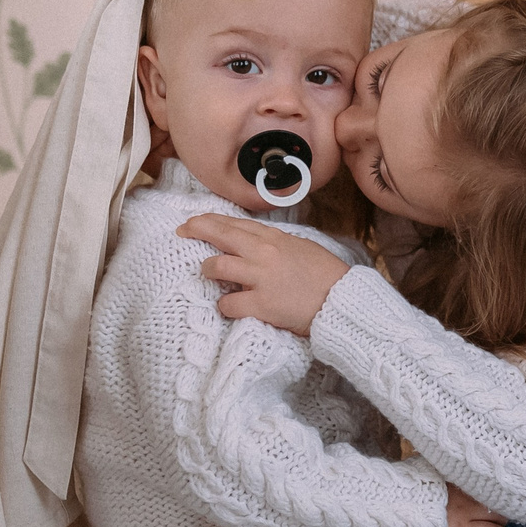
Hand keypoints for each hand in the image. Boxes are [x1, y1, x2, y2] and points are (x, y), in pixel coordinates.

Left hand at [178, 213, 352, 335]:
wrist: (342, 301)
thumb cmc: (326, 276)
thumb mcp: (302, 248)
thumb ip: (275, 245)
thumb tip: (254, 245)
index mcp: (275, 239)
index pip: (236, 224)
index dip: (211, 220)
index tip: (195, 221)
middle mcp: (264, 253)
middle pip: (221, 235)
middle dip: (197, 230)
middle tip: (183, 231)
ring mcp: (261, 278)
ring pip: (217, 266)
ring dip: (208, 270)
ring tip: (209, 274)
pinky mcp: (261, 304)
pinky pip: (228, 303)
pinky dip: (225, 305)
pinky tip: (230, 306)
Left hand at [439, 484, 511, 526]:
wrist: (397, 510)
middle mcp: (465, 510)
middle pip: (495, 513)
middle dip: (501, 519)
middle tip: (500, 524)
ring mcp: (459, 495)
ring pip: (487, 498)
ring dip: (492, 505)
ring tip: (492, 507)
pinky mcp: (452, 484)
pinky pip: (473, 487)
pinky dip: (479, 493)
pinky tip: (479, 494)